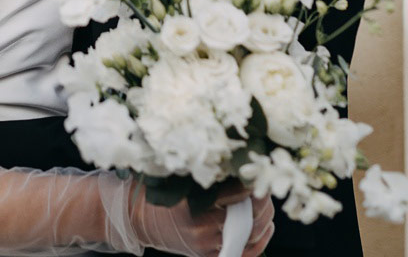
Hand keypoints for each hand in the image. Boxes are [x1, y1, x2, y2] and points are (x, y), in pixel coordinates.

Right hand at [129, 184, 274, 256]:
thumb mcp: (180, 177)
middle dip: (262, 200)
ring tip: (265, 202)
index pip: (237, 194)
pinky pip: (245, 253)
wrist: (141, 219)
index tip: (258, 170)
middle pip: (249, 217)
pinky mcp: (209, 256)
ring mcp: (207, 245)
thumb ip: (208, 173)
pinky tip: (266, 226)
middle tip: (265, 184)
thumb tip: (239, 161)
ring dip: (264, 217)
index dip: (253, 182)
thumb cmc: (160, 192)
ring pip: (251, 234)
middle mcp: (202, 228)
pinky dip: (260, 240)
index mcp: (193, 204)